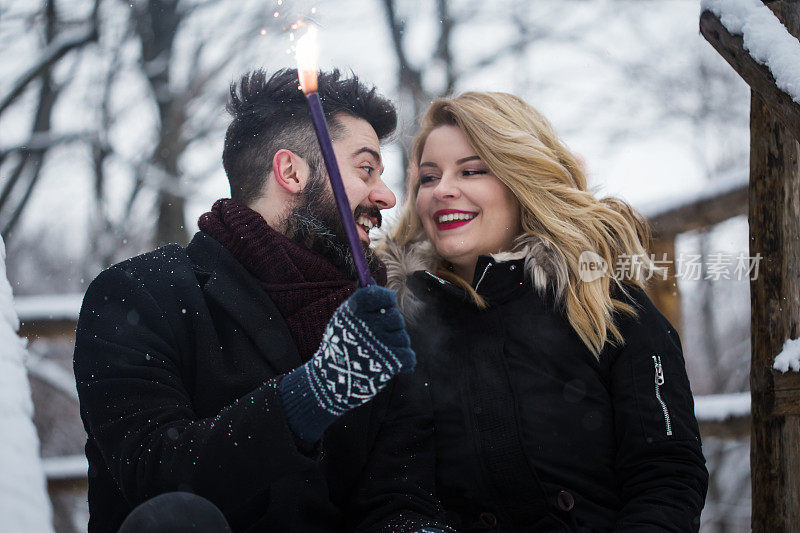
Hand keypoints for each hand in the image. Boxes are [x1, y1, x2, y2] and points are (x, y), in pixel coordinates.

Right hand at [280, 285, 415, 441]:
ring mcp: (378, 344)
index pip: (379, 294)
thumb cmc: (339, 347)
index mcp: (353, 312)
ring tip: (377, 355)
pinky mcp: (389, 363)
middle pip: (396, 317)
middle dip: (391, 327)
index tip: (386, 304)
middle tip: (377, 338)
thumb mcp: (342, 320)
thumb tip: (370, 280)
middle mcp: (366, 325)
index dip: (386, 298)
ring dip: (395, 346)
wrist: (330, 383)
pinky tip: (389, 365)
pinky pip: (409, 355)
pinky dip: (402, 362)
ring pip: (403, 337)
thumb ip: (359, 303)